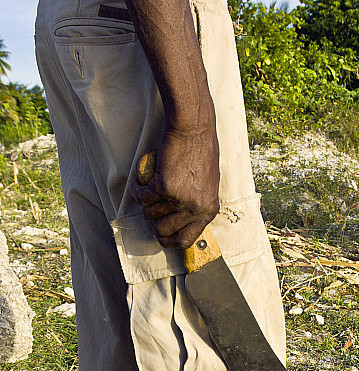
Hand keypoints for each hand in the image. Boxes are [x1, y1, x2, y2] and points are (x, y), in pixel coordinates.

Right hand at [131, 126, 219, 248]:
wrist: (194, 130)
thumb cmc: (201, 152)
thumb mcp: (207, 185)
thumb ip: (197, 205)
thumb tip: (180, 222)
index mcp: (208, 210)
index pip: (186, 240)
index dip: (169, 240)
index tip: (159, 234)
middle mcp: (195, 208)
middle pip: (163, 230)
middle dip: (152, 221)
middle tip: (150, 206)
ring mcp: (180, 199)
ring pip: (150, 213)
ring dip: (145, 202)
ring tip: (148, 187)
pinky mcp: (163, 186)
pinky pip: (141, 197)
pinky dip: (137, 189)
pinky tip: (140, 181)